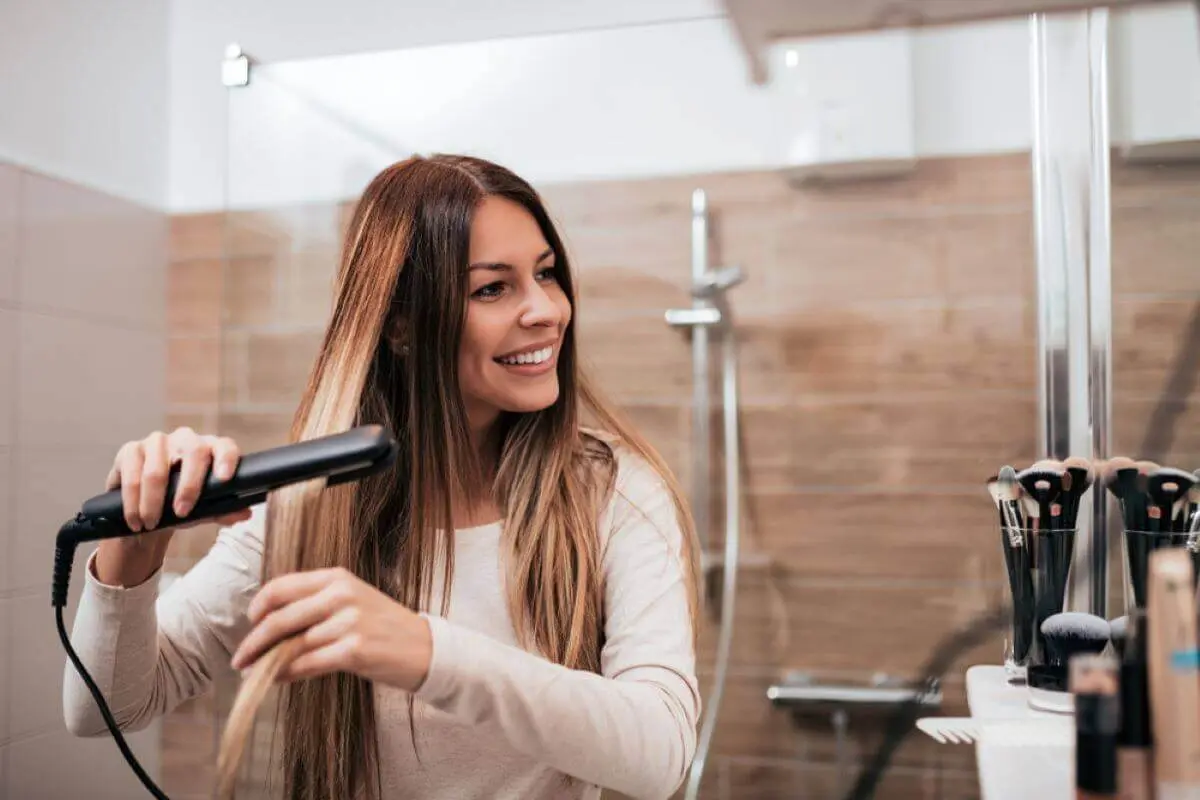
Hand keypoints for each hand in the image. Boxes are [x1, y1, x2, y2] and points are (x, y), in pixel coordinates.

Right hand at [95, 427, 251, 586]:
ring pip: (157, 470)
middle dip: (189, 486)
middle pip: (194, 452)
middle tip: (182, 513)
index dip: (226, 459)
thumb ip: (223, 511)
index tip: (225, 478)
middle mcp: (186, 439)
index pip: (225, 446)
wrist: (147, 508)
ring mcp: (157, 441)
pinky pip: (131, 474)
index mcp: (211, 449)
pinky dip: (132, 501)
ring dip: (153, 502)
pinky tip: (135, 518)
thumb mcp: (204, 510)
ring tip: (150, 524)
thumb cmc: (182, 503)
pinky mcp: (131, 450)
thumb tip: (244, 514)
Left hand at [230, 567, 432, 691]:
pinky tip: (277, 679)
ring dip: (267, 663)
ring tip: (255, 672)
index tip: (250, 623)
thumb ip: (314, 606)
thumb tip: (267, 626)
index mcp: (337, 577)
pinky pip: (306, 664)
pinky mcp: (354, 649)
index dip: (259, 607)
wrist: (423, 647)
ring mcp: (349, 622)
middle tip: (240, 657)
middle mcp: (341, 595)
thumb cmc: (382, 626)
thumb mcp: (351, 602)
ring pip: (291, 645)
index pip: (282, 586)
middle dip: (253, 641)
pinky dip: (286, 674)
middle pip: (280, 618)